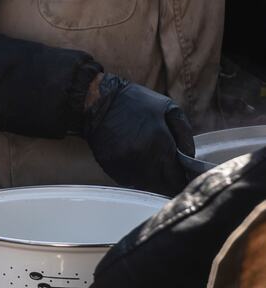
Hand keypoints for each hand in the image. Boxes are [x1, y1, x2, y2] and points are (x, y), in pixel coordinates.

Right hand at [83, 74, 194, 196]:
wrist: (98, 102)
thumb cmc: (136, 102)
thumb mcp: (168, 108)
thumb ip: (184, 134)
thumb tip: (190, 158)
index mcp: (160, 142)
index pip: (177, 177)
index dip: (183, 180)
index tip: (185, 177)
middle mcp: (142, 157)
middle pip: (162, 185)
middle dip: (169, 181)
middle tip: (170, 172)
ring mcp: (124, 164)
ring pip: (145, 185)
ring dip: (151, 179)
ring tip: (151, 164)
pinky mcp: (110, 167)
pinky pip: (128, 180)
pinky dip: (135, 176)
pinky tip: (135, 161)